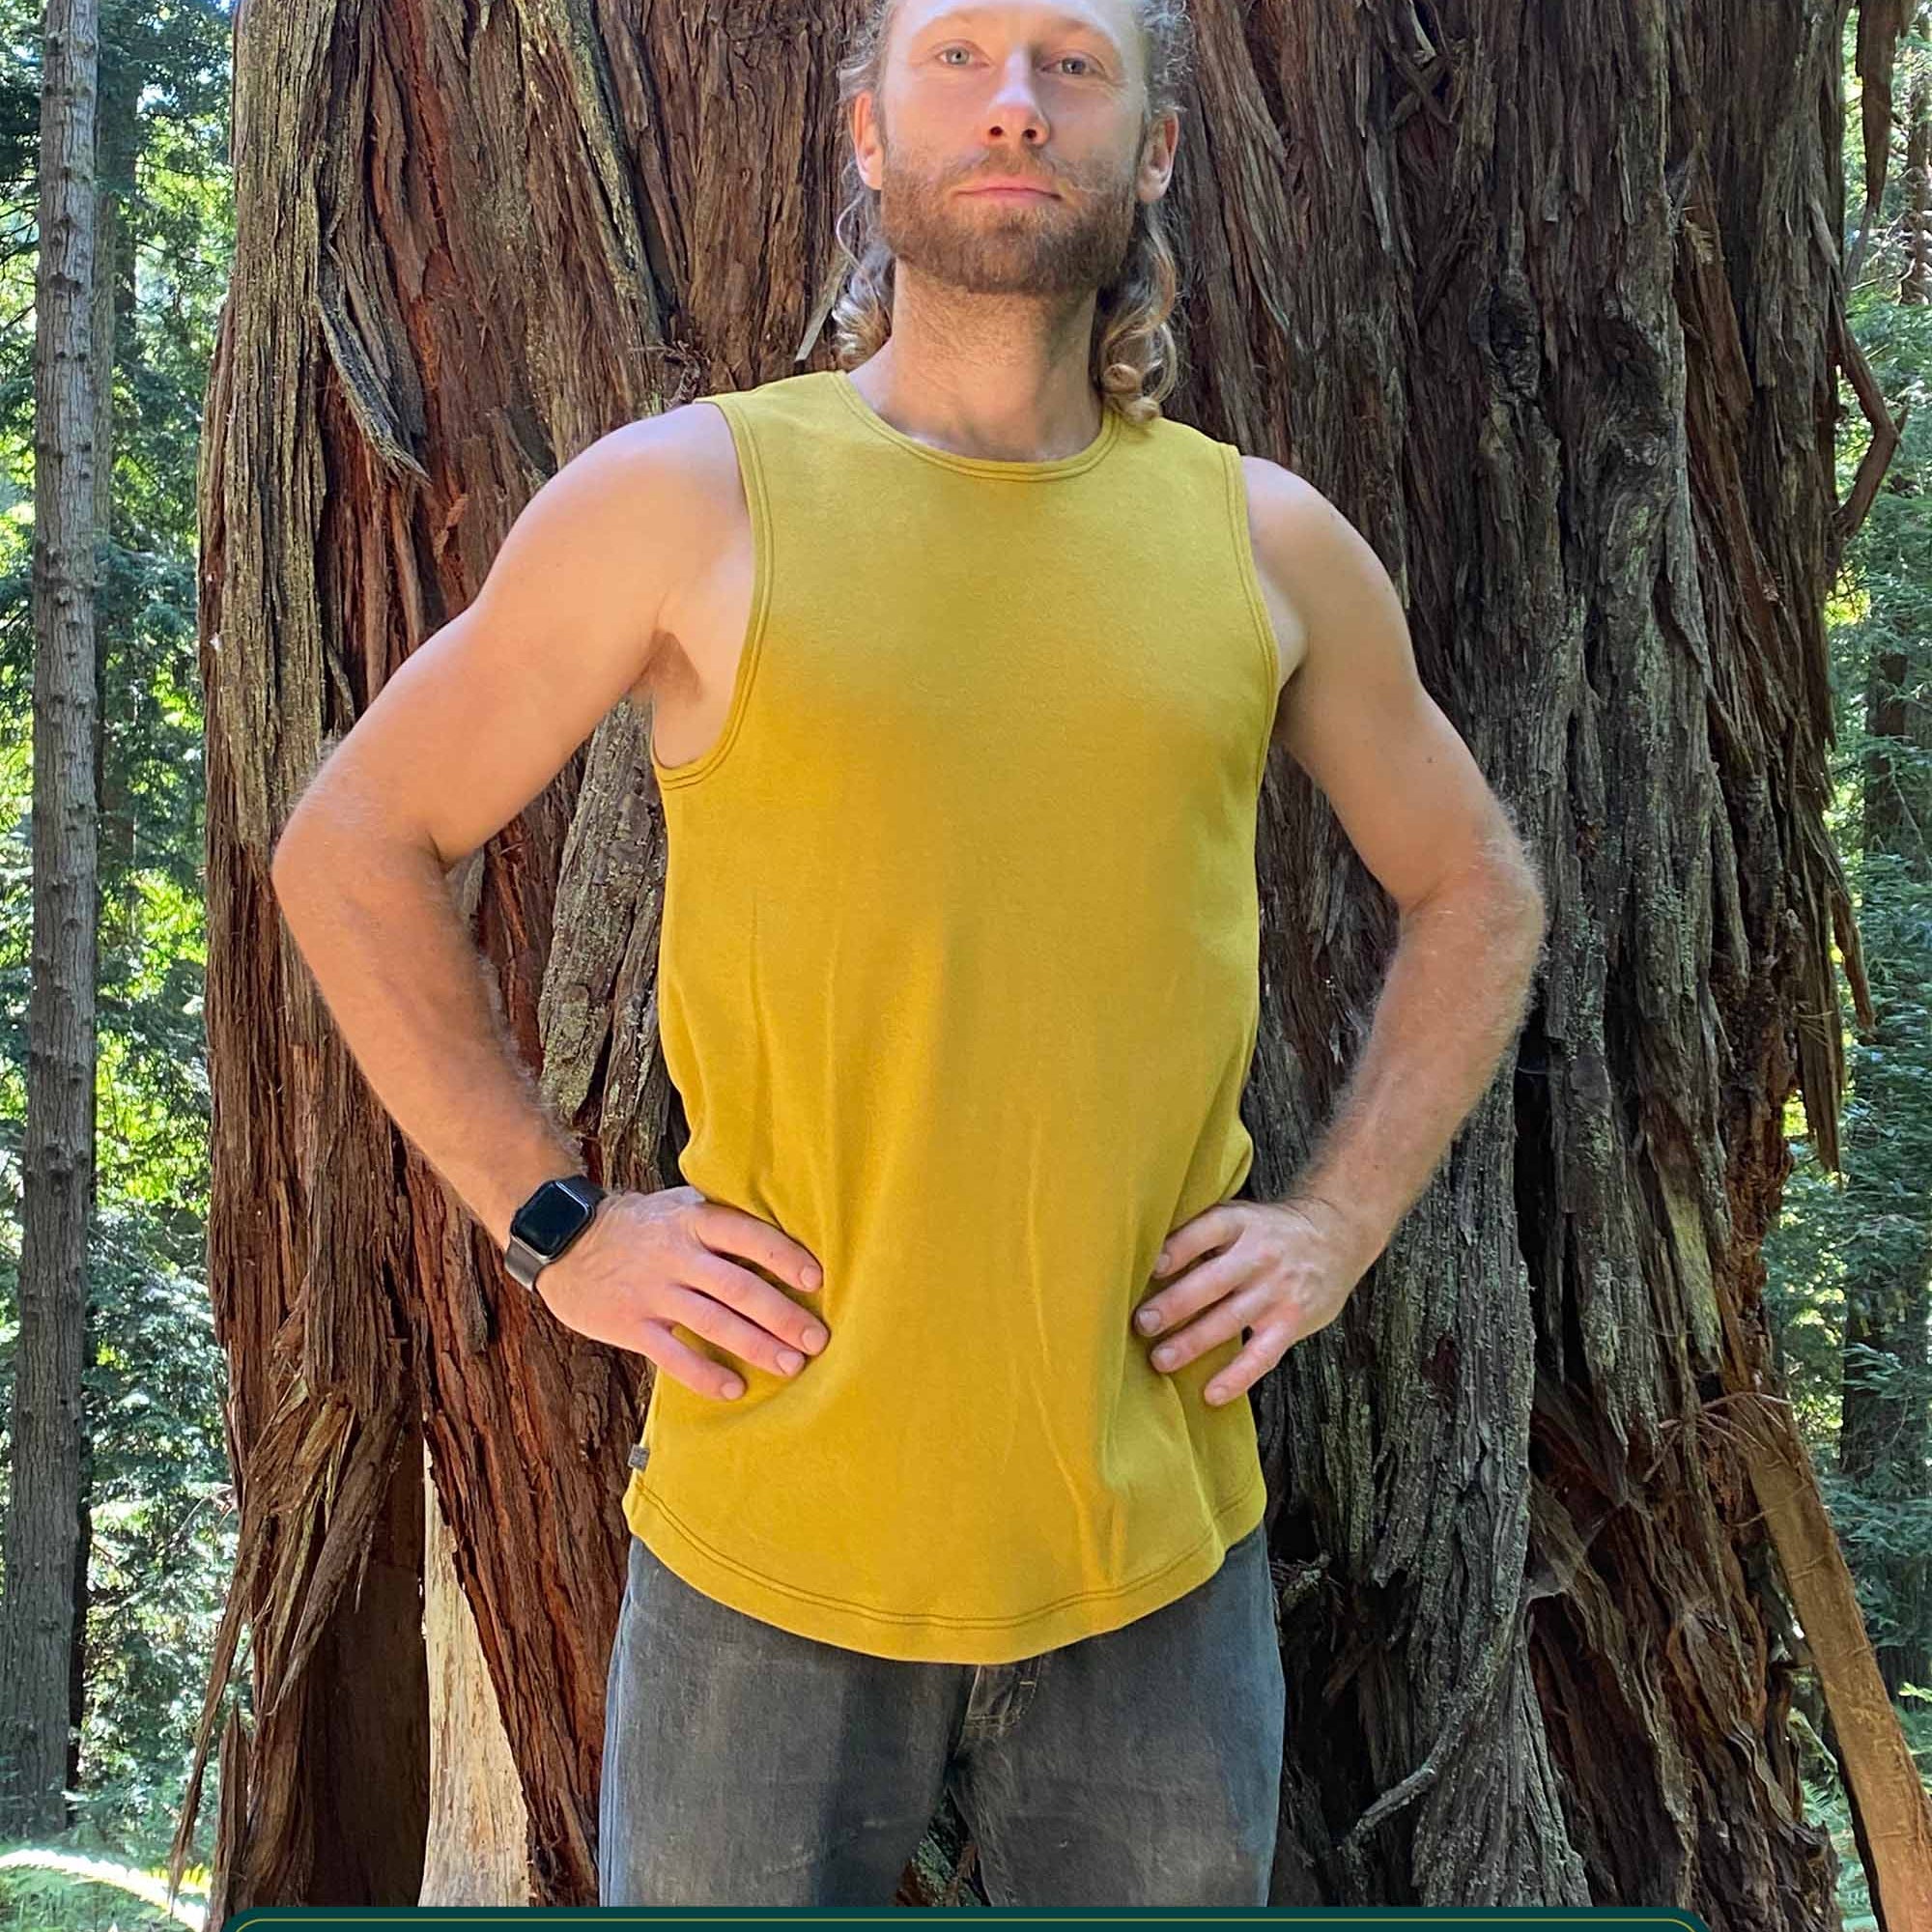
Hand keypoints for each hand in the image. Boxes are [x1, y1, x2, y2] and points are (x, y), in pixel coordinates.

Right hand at [532, 1184, 829, 1401]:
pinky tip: (735, 1389)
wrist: (567, 1241)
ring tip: (790, 1364)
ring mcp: (652, 1292)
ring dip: (755, 1346)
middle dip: (781, 1315)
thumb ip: (722, 1218)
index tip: (816, 1280)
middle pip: (737, 1287)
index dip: (783, 1257)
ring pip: (712, 1323)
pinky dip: (705, 1375)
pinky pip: (673, 1355)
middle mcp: (676, 1255)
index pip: (747, 1235)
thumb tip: (787, 1231)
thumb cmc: (642, 1224)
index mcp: (694, 1220)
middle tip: (817, 1339)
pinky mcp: (631, 1325)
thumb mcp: (680, 1206)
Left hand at [1131, 1196, 1381, 1406]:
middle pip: (1213, 1281)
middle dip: (1176, 1304)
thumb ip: (1199, 1233)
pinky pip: (1263, 1354)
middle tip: (1141, 1323)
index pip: (1206, 1231)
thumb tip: (1140, 1261)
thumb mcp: (1238, 1217)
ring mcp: (1278, 1290)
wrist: (1335, 1235)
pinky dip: (1237, 1376)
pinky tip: (1211, 1394)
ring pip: (1231, 1320)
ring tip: (1160, 1360)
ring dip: (1193, 1342)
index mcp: (1239, 1223)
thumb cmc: (1266, 1231)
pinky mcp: (1292, 1321)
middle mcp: (1259, 1255)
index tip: (1150, 1267)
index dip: (1178, 1248)